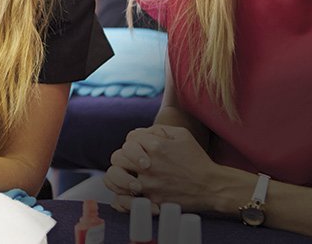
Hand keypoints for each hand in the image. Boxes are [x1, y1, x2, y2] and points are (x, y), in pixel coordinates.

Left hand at [104, 125, 220, 212]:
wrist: (212, 187)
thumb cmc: (196, 159)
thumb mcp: (181, 134)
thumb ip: (157, 130)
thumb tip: (139, 133)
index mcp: (155, 146)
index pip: (129, 139)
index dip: (134, 143)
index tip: (142, 149)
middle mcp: (149, 164)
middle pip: (117, 156)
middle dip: (123, 157)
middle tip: (132, 162)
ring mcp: (148, 183)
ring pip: (116, 176)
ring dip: (119, 174)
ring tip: (128, 175)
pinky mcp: (151, 200)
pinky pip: (124, 198)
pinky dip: (122, 195)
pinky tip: (129, 192)